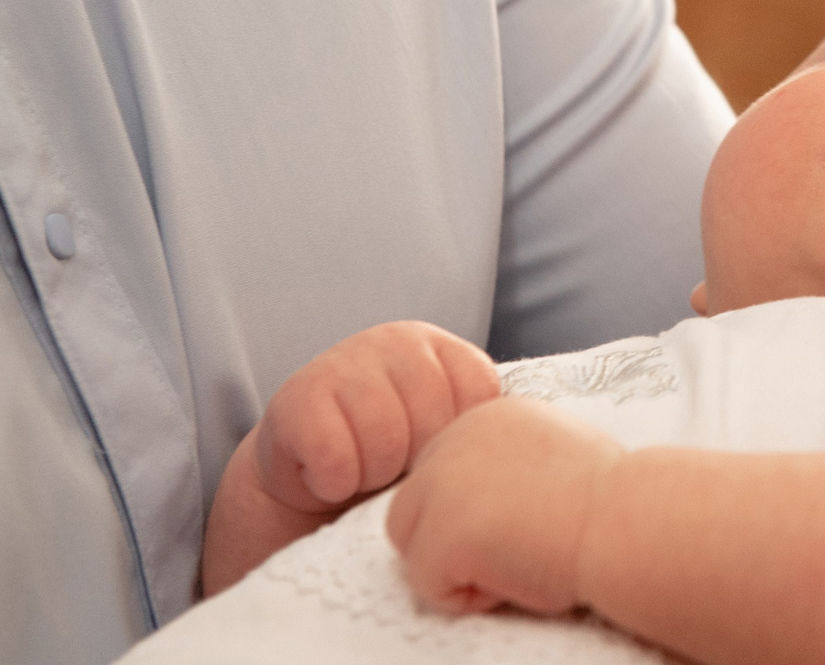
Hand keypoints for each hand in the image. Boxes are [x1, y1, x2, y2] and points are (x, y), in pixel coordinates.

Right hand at [251, 320, 501, 513]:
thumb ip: (480, 428)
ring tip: (362, 469)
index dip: (457, 439)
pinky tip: (329, 476)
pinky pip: (337, 460)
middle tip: (392, 466)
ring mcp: (343, 362)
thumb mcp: (441, 433)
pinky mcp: (296, 399)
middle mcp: (394, 341)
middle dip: (415, 461)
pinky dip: (335, 484)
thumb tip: (527, 455)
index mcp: (439, 347)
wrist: (306, 477)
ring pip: (385, 443)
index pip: (481, 394)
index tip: (434, 452)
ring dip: (374, 476)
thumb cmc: (390, 460)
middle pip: (433, 421)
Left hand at [386, 396, 623, 616]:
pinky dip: (468, 597)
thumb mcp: (557, 453)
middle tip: (514, 550)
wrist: (627, 520)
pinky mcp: (438, 532)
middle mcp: (454, 438)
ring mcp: (440, 483)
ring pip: (412, 544)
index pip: (444, 473)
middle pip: (414, 505)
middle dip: (451, 538)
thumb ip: (513, 463)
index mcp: (488, 416)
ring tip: (517, 562)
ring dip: (456, 567)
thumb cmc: (612, 499)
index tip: (523, 524)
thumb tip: (490, 500)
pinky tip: (517, 576)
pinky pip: (428, 585)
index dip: (475, 512)